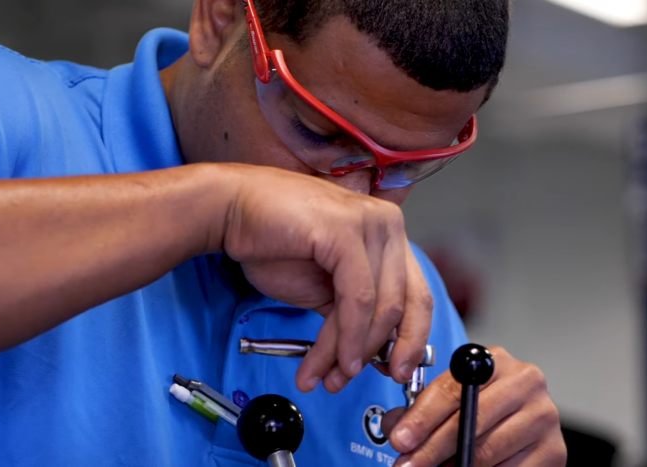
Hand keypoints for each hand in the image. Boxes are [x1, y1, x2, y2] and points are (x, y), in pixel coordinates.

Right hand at [222, 165, 433, 391]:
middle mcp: (387, 224)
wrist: (230, 211)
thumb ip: (351, 312)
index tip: (396, 371)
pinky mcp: (345, 231)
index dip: (411, 340)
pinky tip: (328, 361)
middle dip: (378, 352)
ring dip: (351, 352)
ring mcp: (369, 224)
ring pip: (379, 308)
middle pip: (404, 304)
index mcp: (388, 234)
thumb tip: (372, 354)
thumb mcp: (322, 287)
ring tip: (327, 378)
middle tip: (354, 380)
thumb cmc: (271, 242)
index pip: (416, 294)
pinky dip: (345, 338)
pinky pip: (356, 300)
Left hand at [381, 347, 566, 466]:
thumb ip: (420, 408)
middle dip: (431, 448)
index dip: (422, 418)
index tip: (400, 440)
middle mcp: (525, 382)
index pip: (452, 389)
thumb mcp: (450, 397)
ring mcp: (544, 416)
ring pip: (487, 450)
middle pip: (469, 422)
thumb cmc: (482, 406)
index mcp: (494, 361)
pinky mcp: (555, 450)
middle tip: (408, 465)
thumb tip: (396, 427)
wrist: (523, 419)